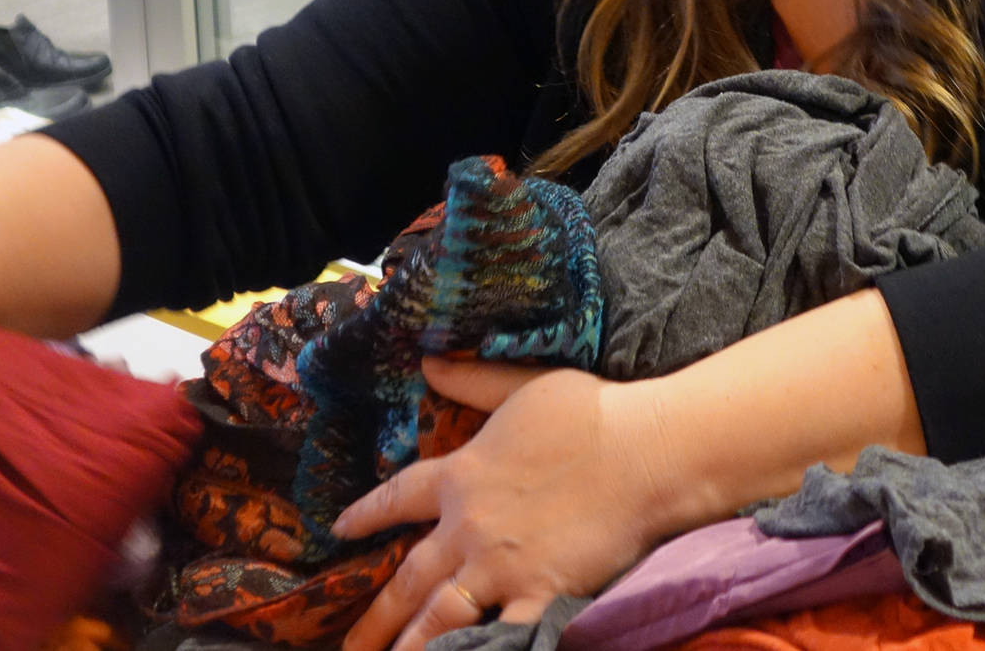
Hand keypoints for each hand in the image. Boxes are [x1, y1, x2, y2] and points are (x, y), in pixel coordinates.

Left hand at [333, 357, 680, 650]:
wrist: (645, 451)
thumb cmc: (589, 414)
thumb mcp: (521, 388)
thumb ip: (471, 382)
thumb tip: (427, 362)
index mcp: (462, 475)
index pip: (398, 497)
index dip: (366, 515)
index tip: (340, 529)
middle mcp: (469, 527)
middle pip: (407, 579)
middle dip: (374, 617)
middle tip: (345, 645)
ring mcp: (500, 567)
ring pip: (439, 617)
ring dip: (408, 646)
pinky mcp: (540, 595)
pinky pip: (499, 638)